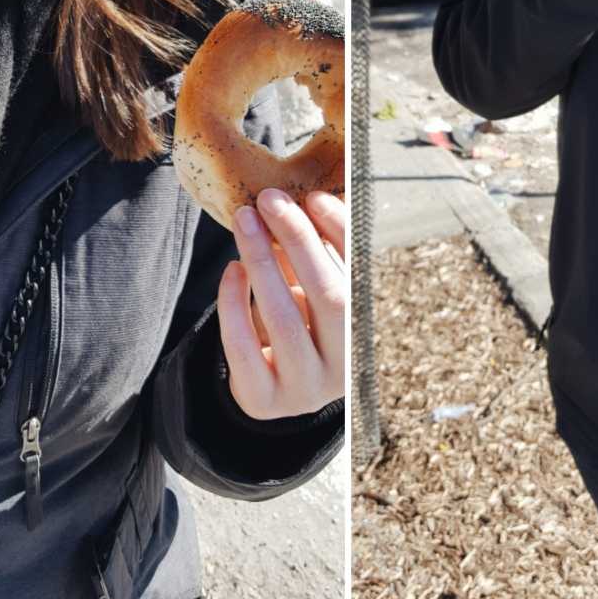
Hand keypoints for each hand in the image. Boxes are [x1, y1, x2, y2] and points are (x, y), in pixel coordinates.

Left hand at [217, 188, 344, 419]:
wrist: (274, 387)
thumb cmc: (299, 321)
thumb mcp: (313, 289)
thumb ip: (312, 254)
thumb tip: (299, 200)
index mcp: (365, 331)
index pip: (359, 276)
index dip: (339, 235)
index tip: (313, 197)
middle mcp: (344, 366)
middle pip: (329, 297)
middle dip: (297, 241)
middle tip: (269, 200)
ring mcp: (305, 390)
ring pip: (285, 321)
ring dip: (262, 262)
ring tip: (244, 220)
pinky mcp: (263, 401)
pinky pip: (244, 348)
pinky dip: (235, 304)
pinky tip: (232, 268)